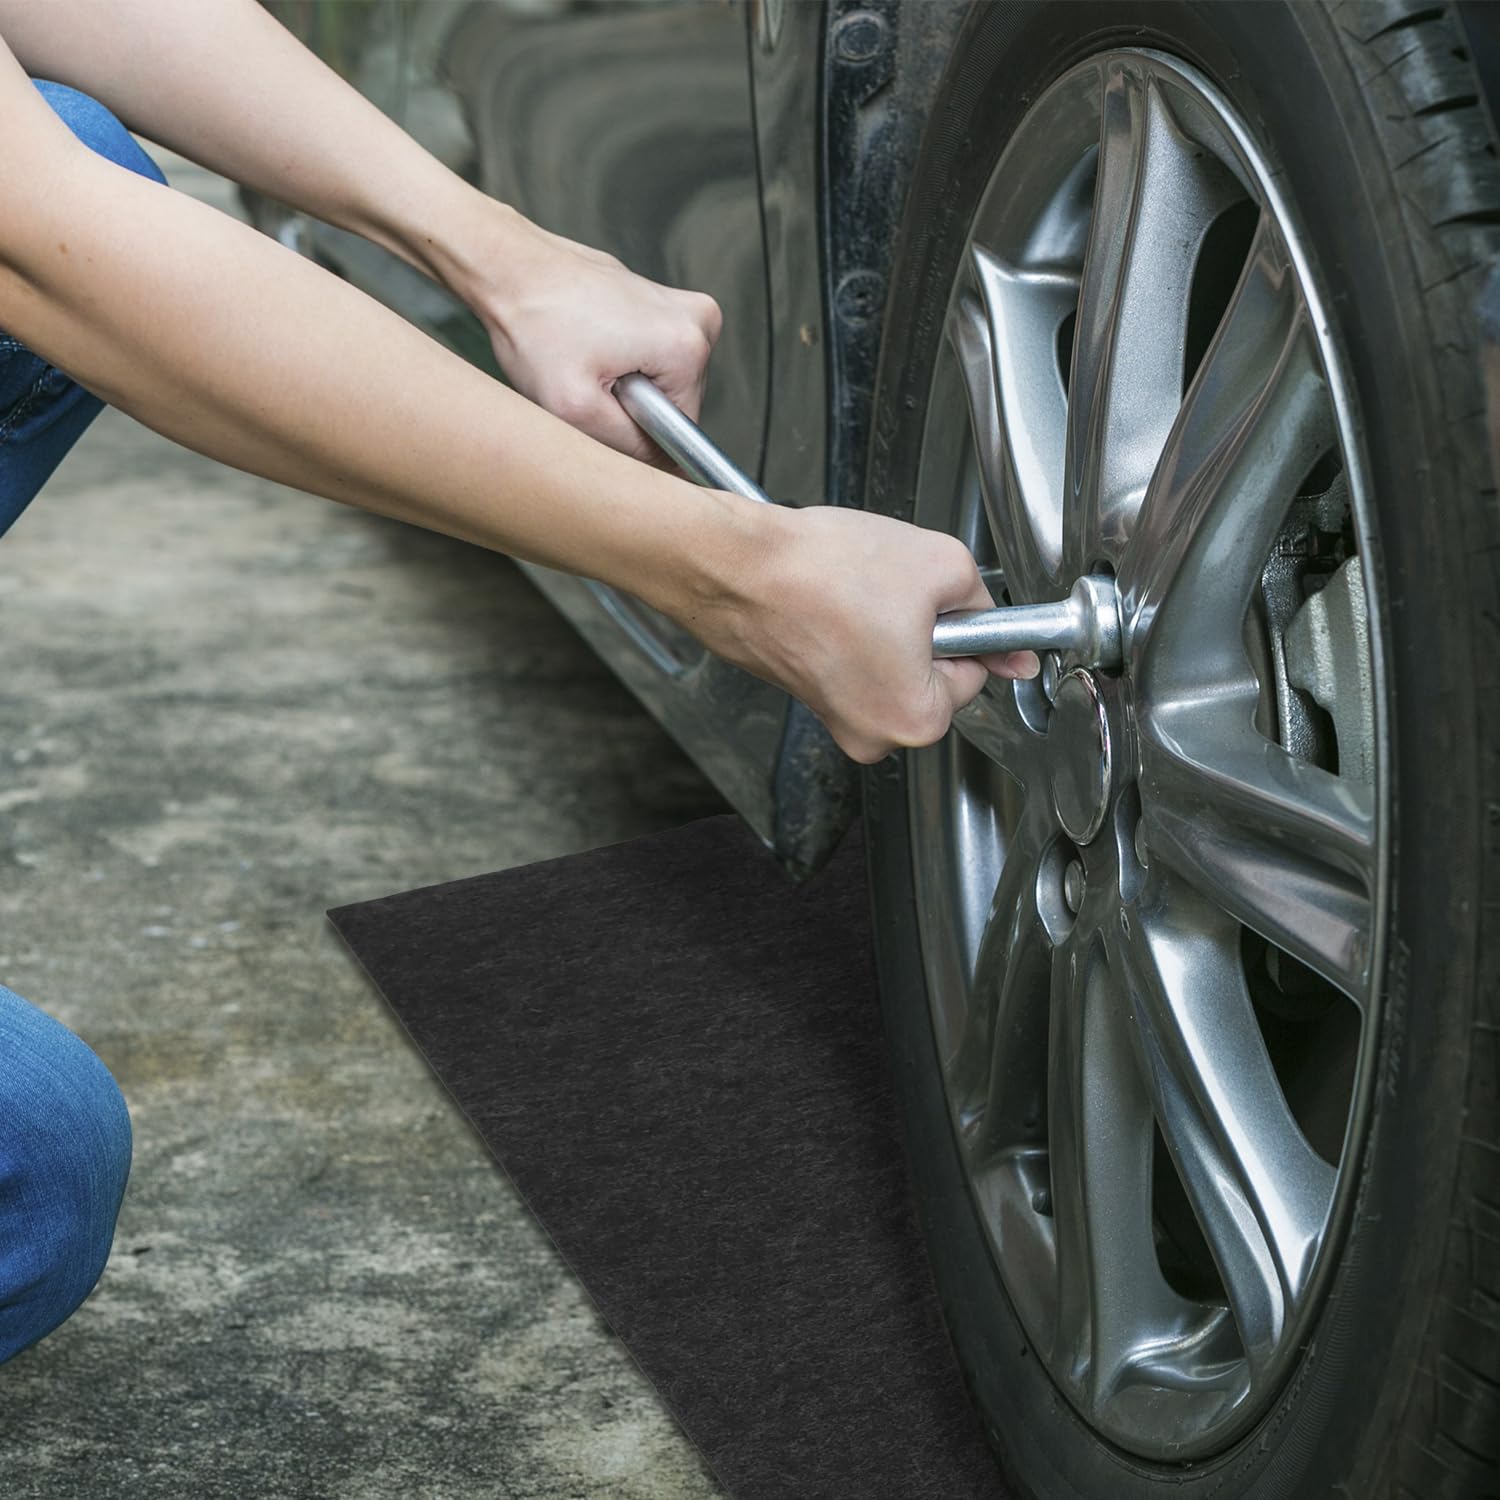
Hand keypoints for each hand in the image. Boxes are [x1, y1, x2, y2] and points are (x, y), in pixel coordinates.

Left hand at [461, 209, 721, 463]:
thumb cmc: (533, 325)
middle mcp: (698, 320)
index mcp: (687, 346)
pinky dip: (620, 359)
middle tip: (590, 382)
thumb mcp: (575, 408)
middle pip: (674, 404)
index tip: (603, 407)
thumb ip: (630, 446)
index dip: (639, 433)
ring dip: (624, 384)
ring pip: (662, 382)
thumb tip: (668, 469)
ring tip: (587, 360)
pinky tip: (591, 343)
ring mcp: (682, 306)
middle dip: (631, 406)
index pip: (683, 430)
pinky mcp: (663, 300)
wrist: (509, 267)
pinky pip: (651, 356)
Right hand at [690, 503, 1039, 763]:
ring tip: (856, 595)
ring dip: (886, 629)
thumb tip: (1011, 641)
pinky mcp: (808, 696)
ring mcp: (835, 720)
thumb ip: (984, 603)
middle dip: (922, 630)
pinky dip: (851, 632)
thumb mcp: (939, 563)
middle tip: (891, 592)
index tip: (938, 602)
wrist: (735, 566)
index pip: (974, 673)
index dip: (962, 626)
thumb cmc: (818, 572)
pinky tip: (833, 602)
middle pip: (931, 677)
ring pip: (892, 667)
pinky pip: (854, 662)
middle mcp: (873, 737)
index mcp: (914, 721)